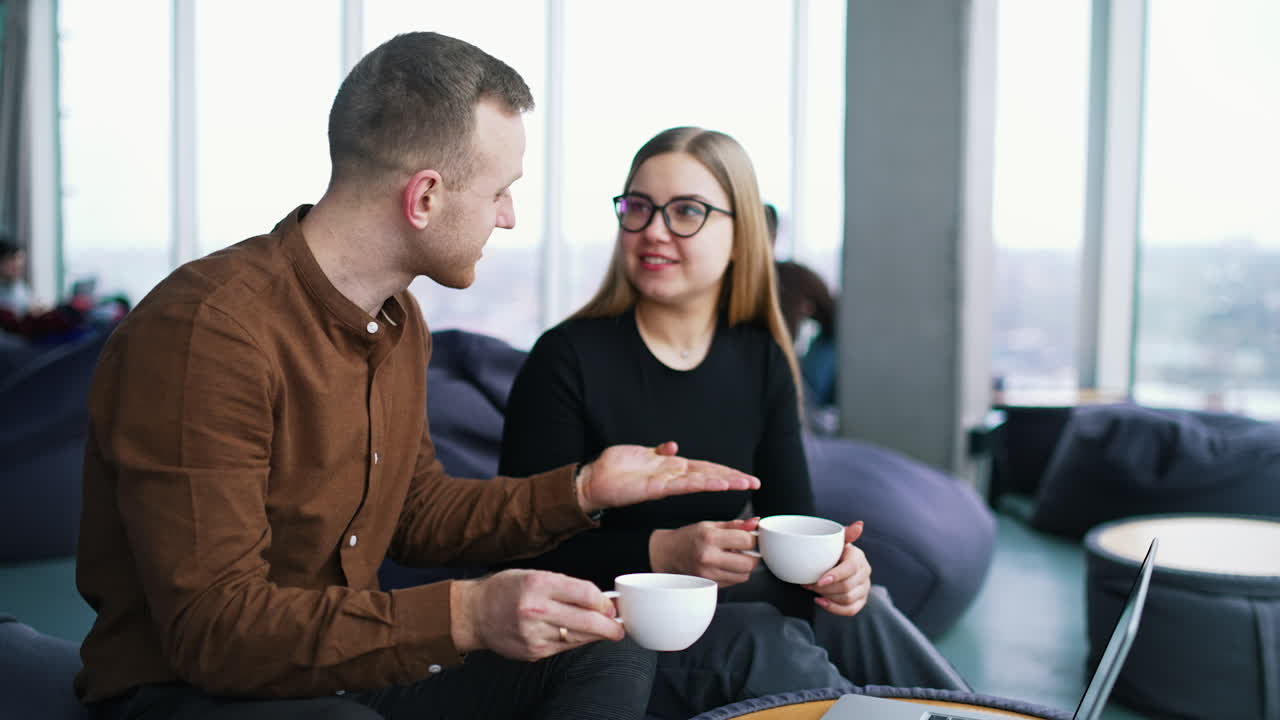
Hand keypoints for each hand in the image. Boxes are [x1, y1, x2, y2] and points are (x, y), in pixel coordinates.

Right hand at [450, 569, 623, 660]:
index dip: (603, 602)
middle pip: (586, 621)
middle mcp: (536, 609)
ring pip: (578, 637)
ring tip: (605, 630)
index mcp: (538, 584)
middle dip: (610, 626)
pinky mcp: (533, 651)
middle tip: (620, 628)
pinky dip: (575, 641)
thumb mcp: (534, 575)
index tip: (611, 605)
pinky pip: (564, 647)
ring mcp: (534, 633)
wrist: (473, 614)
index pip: (585, 593)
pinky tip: (578, 635)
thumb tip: (598, 600)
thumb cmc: (505, 590)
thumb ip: (565, 586)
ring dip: (595, 635)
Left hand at [577, 441, 759, 512]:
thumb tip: (673, 445)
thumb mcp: (639, 453)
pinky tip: (718, 483)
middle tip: (755, 483)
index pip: (703, 468)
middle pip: (709, 475)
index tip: (743, 475)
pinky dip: (703, 483)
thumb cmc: (613, 468)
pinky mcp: (658, 488)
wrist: (592, 480)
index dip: (724, 470)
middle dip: (733, 478)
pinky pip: (685, 484)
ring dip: (724, 482)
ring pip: (702, 481)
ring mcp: (667, 482)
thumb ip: (658, 451)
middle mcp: (673, 476)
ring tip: (745, 484)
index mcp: (670, 467)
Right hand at [650, 517, 761, 586]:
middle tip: (745, 549)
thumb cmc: (689, 538)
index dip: (754, 539)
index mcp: (710, 538)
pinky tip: (724, 565)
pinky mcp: (709, 585)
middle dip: (752, 555)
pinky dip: (734, 574)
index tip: (752, 537)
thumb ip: (735, 525)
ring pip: (744, 576)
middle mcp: (709, 558)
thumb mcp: (710, 525)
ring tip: (733, 557)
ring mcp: (708, 574)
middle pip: (749, 563)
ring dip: (744, 567)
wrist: (667, 554)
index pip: (746, 541)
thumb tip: (756, 523)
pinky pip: (733, 582)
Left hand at [803, 521, 871, 616]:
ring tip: (812, 589)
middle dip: (826, 588)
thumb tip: (860, 524)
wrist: (835, 562)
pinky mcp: (861, 601)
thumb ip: (846, 534)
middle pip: (847, 587)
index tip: (819, 580)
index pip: (851, 569)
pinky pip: (850, 610)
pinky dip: (834, 608)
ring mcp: (864, 588)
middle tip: (809, 583)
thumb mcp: (837, 541)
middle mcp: (865, 574)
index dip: (835, 576)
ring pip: (847, 599)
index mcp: (859, 558)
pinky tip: (820, 601)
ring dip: (827, 597)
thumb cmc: (834, 551)